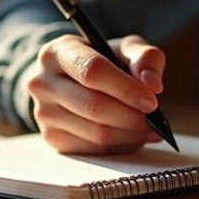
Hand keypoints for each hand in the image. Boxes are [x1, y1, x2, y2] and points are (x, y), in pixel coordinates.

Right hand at [25, 34, 164, 154]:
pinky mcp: (52, 137)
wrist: (68, 79)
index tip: (151, 101)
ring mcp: (44, 113)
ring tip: (149, 129)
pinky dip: (119, 146)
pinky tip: (131, 136)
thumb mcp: (123, 49)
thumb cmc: (101, 61)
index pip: (92, 71)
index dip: (125, 88)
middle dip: (131, 116)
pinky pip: (94, 149)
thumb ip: (145, 58)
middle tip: (155, 120)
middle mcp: (43, 82)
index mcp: (58, 52)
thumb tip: (153, 85)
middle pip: (93, 106)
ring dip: (130, 134)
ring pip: (96, 132)